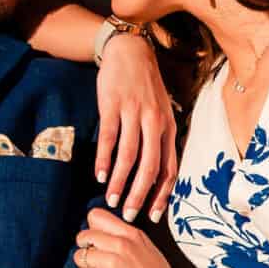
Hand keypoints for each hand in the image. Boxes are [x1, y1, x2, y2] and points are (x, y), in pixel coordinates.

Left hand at [73, 207, 184, 267]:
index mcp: (133, 234)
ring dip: (86, 267)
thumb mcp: (150, 250)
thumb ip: (128, 239)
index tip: (97, 241)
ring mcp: (110, 262)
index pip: (96, 216)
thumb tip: (104, 234)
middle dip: (86, 249)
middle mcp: (120, 244)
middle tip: (97, 261)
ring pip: (79, 256)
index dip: (92, 229)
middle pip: (84, 236)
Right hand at [95, 32, 177, 222]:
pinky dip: (104, 159)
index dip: (162, 194)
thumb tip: (157, 174)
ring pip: (129, 156)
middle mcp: (155, 122)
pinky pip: (109, 138)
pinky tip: (99, 175)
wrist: (130, 52)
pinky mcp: (112, 106)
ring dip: (119, 182)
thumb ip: (160, 140)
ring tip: (110, 200)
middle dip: (140, 195)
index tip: (153, 216)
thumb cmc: (145, 88)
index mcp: (169, 128)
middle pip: (150, 167)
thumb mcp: (161, 113)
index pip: (169, 168)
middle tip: (129, 215)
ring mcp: (134, 113)